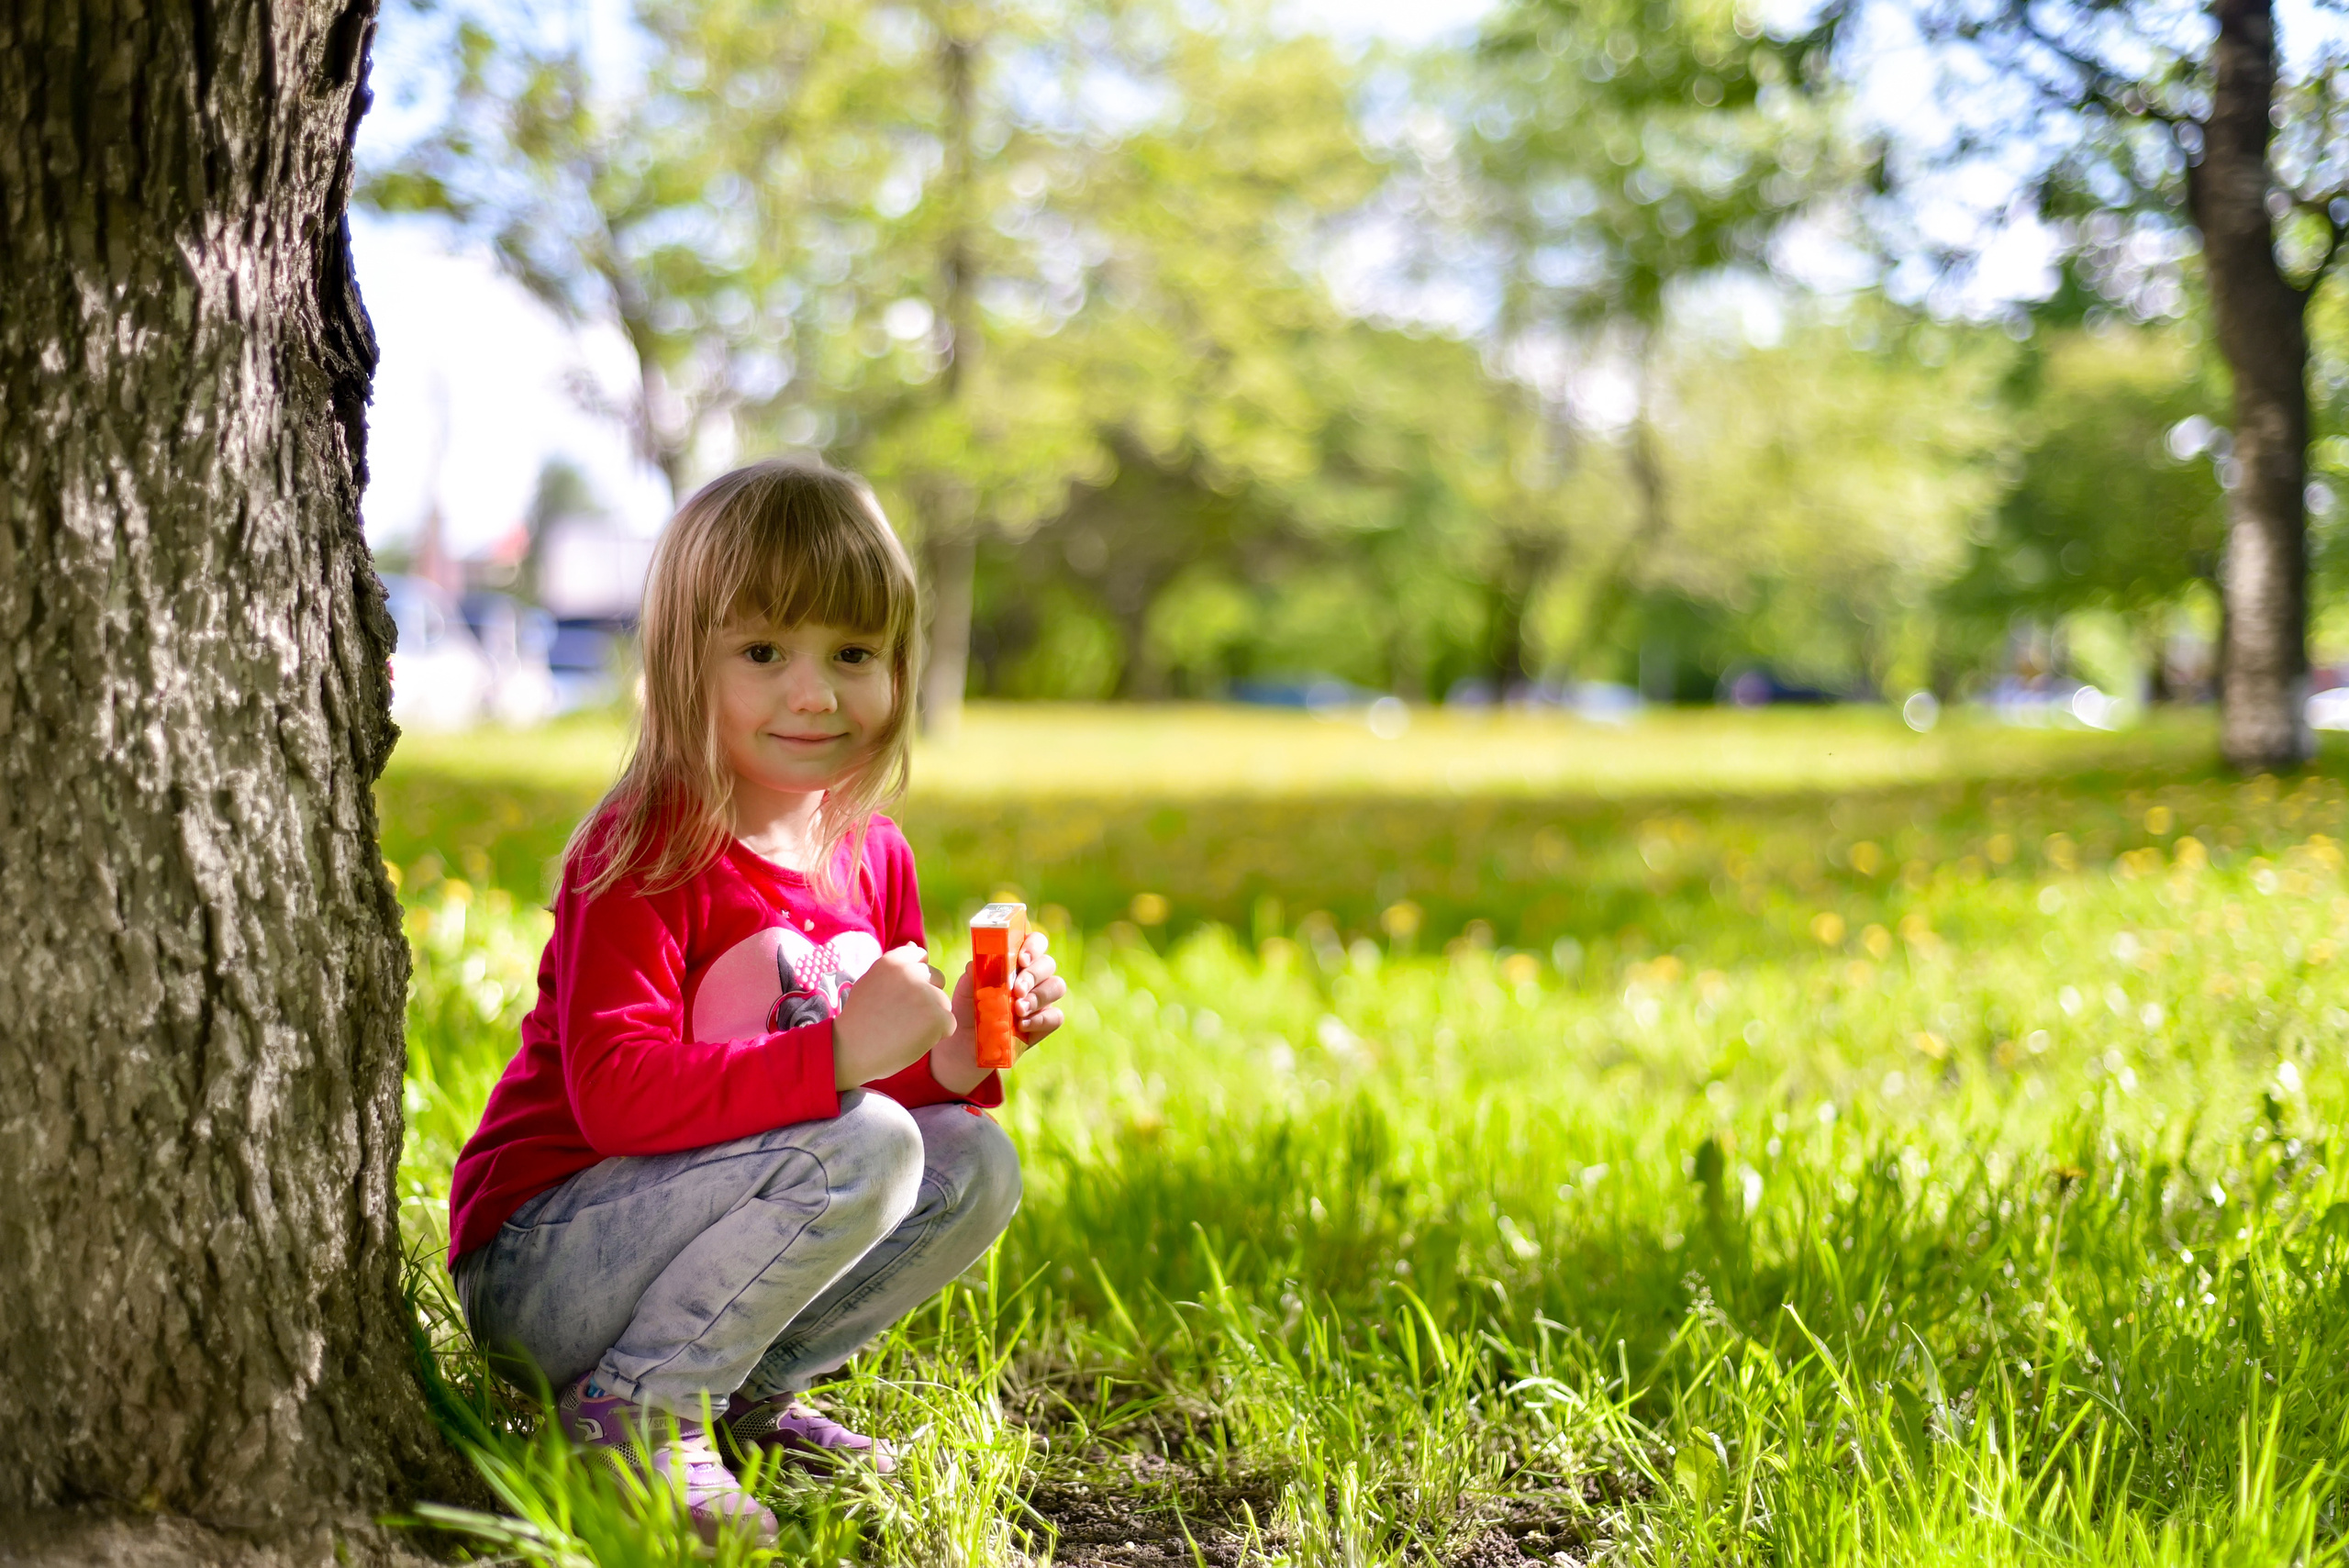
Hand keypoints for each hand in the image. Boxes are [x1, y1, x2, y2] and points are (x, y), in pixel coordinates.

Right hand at [832, 944, 952, 1088]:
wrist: (851, 1051)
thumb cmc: (860, 1020)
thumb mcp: (871, 982)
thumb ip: (896, 966)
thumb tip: (915, 945)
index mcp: (892, 961)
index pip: (919, 956)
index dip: (916, 977)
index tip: (903, 995)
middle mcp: (910, 972)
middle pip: (937, 978)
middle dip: (927, 996)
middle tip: (903, 1016)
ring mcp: (926, 994)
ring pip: (944, 1003)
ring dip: (931, 1018)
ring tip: (904, 1030)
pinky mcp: (937, 1016)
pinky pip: (949, 1024)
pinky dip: (936, 1035)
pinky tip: (912, 1040)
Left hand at [931, 932, 1067, 1094]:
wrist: (964, 1047)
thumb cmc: (967, 1012)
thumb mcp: (965, 994)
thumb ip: (971, 977)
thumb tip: (974, 964)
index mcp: (1015, 962)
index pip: (1034, 943)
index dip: (1033, 945)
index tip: (1022, 958)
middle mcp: (1033, 977)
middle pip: (1048, 963)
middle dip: (1033, 975)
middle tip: (1017, 990)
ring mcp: (1042, 1000)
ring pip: (1056, 986)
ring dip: (1038, 996)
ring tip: (1018, 1009)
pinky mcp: (1045, 1023)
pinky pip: (1055, 1016)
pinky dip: (1040, 1019)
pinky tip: (1021, 1025)